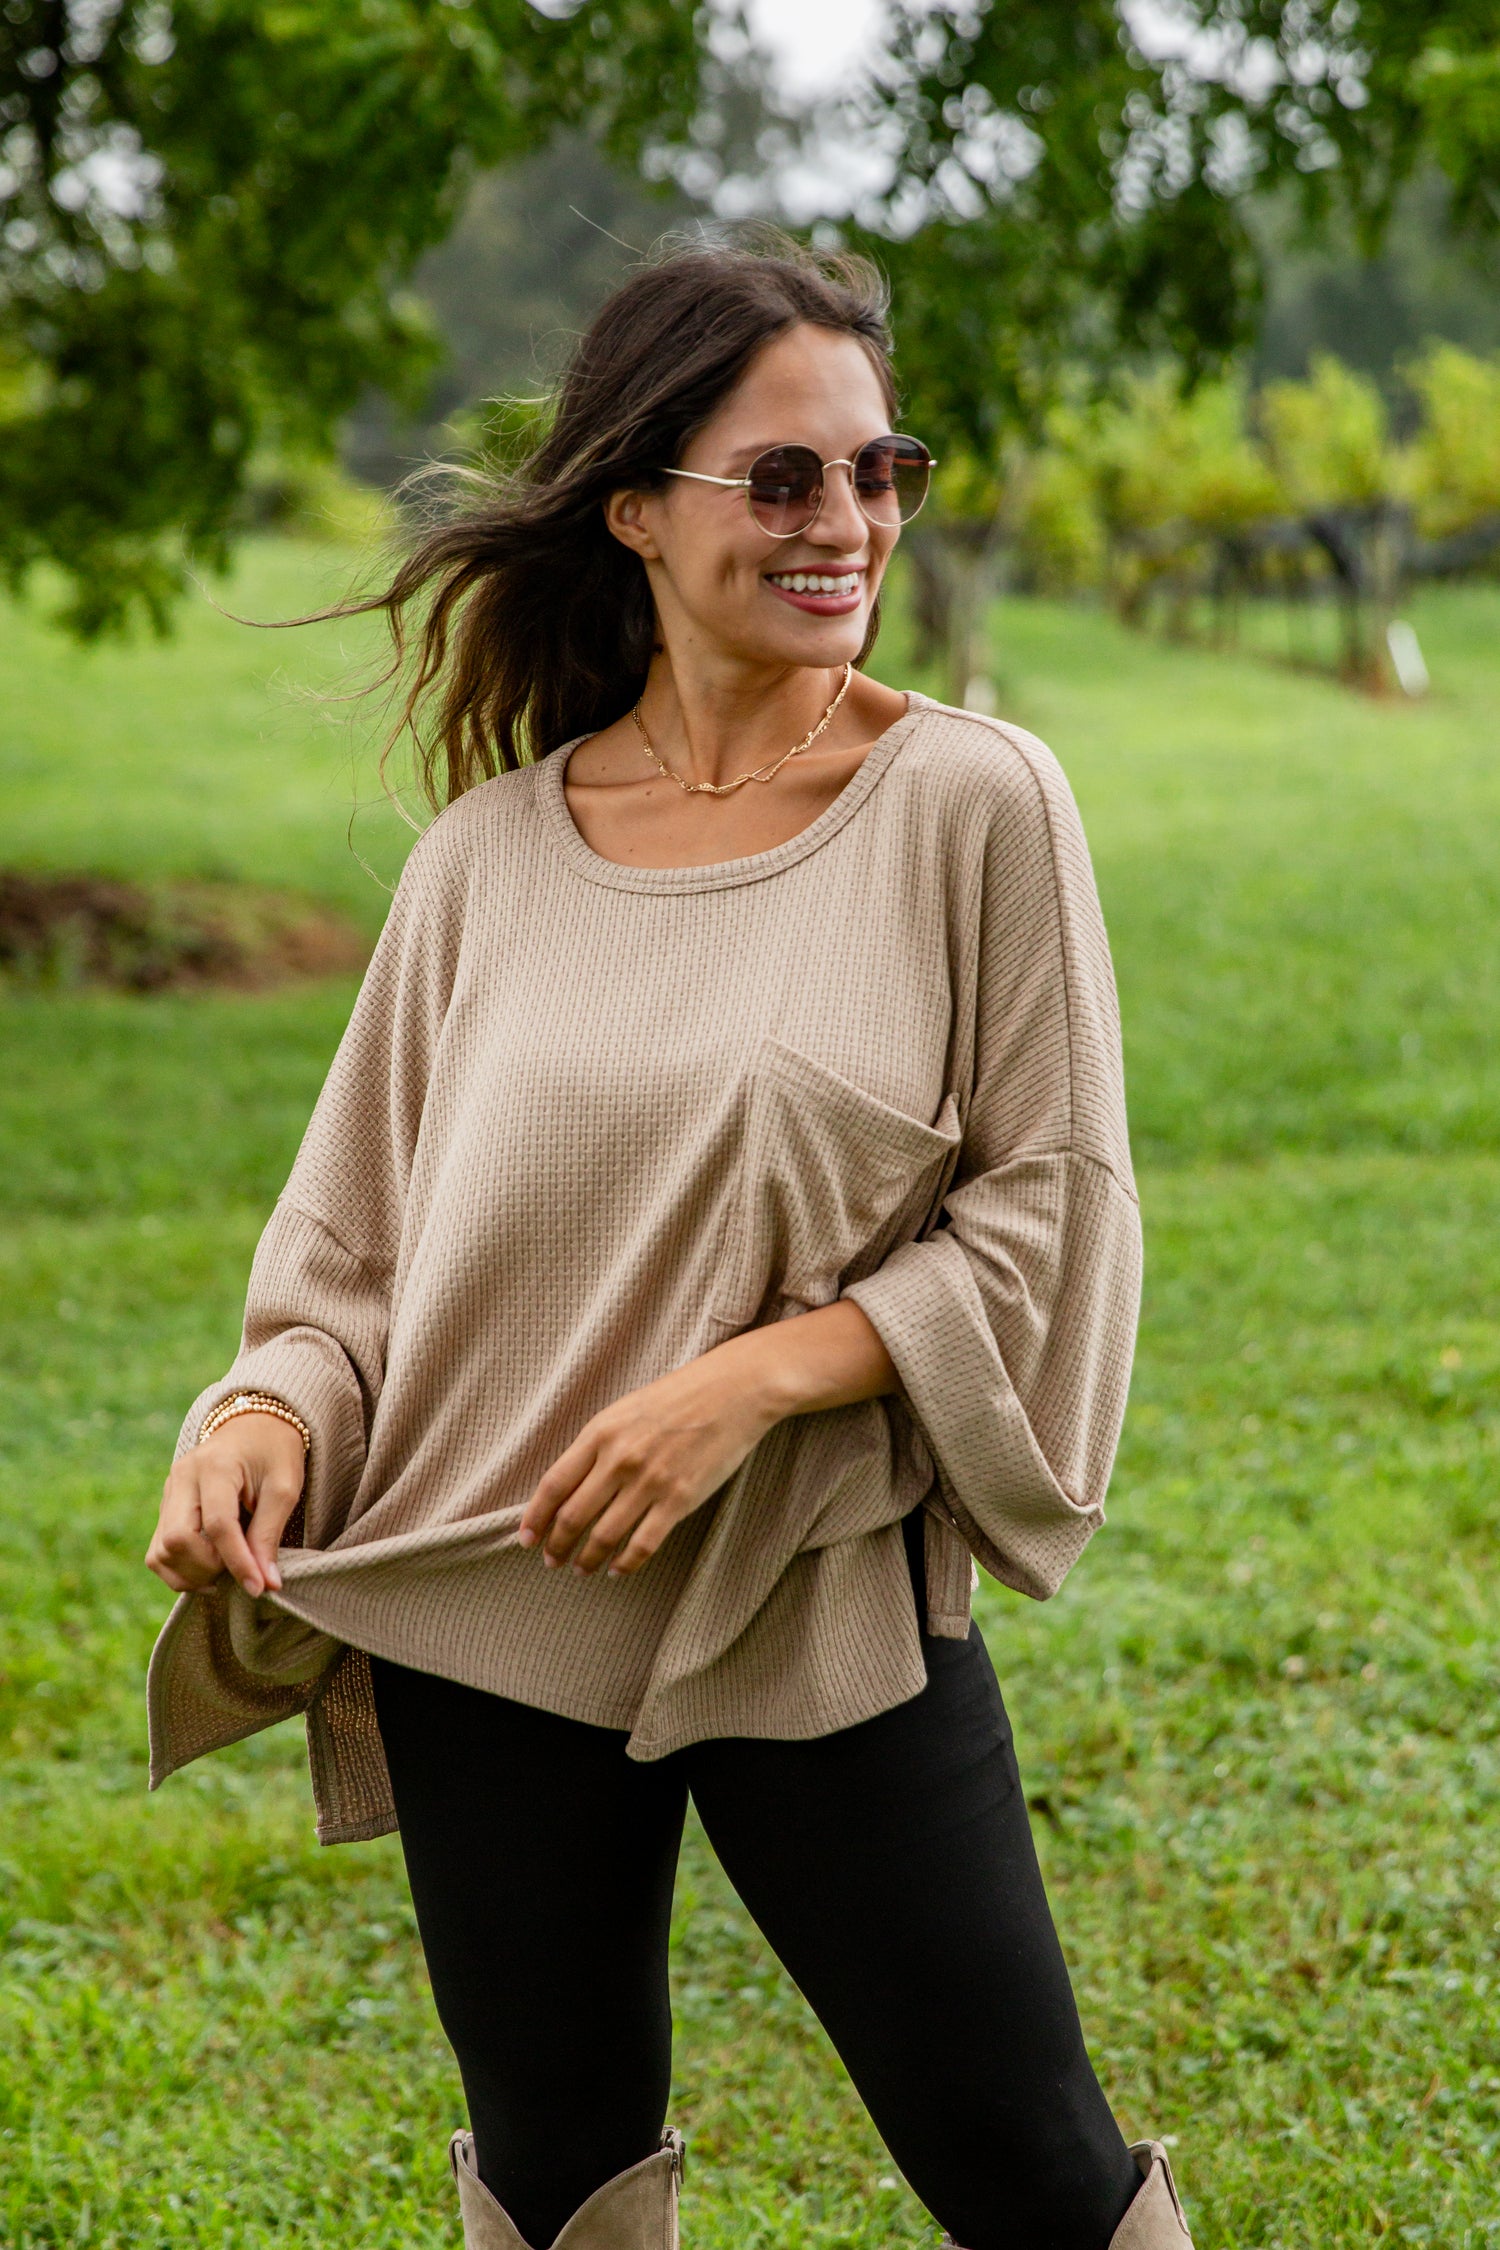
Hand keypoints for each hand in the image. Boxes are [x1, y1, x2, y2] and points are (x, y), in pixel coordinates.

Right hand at [145, 1413, 306, 1599]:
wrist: (254, 1426)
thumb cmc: (274, 1454)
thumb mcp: (284, 1488)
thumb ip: (270, 1535)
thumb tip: (266, 1585)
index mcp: (215, 1464)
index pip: (218, 1524)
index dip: (238, 1562)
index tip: (258, 1588)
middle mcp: (182, 1477)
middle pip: (177, 1539)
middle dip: (209, 1568)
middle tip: (241, 1569)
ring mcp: (168, 1492)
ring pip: (161, 1552)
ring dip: (192, 1574)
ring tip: (225, 1570)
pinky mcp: (165, 1507)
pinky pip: (158, 1553)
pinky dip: (179, 1571)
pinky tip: (208, 1570)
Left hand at [518, 1300, 897, 1577]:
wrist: (734, 1390)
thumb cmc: (678, 1398)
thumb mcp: (626, 1411)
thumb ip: (597, 1445)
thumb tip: (567, 1486)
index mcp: (600, 1432)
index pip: (553, 1485)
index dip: (535, 1518)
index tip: (526, 1539)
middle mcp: (620, 1458)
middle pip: (573, 1516)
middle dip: (557, 1546)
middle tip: (552, 1561)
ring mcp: (650, 1480)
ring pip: (604, 1536)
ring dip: (588, 1560)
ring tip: (582, 1569)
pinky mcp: (680, 1499)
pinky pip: (643, 1544)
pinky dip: (626, 1564)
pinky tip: (618, 1570)